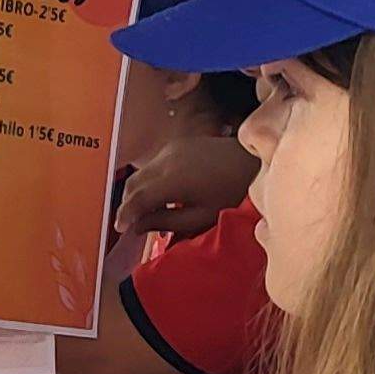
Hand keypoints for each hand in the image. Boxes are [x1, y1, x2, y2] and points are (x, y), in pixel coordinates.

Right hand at [113, 134, 257, 239]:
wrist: (255, 162)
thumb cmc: (233, 193)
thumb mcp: (201, 216)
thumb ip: (166, 221)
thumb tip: (139, 227)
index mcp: (172, 179)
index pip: (137, 198)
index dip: (125, 214)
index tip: (119, 229)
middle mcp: (166, 159)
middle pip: (134, 183)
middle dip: (128, 204)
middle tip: (130, 223)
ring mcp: (171, 148)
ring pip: (142, 172)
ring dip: (138, 192)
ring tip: (145, 211)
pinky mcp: (178, 144)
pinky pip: (153, 164)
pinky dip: (149, 180)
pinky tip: (160, 194)